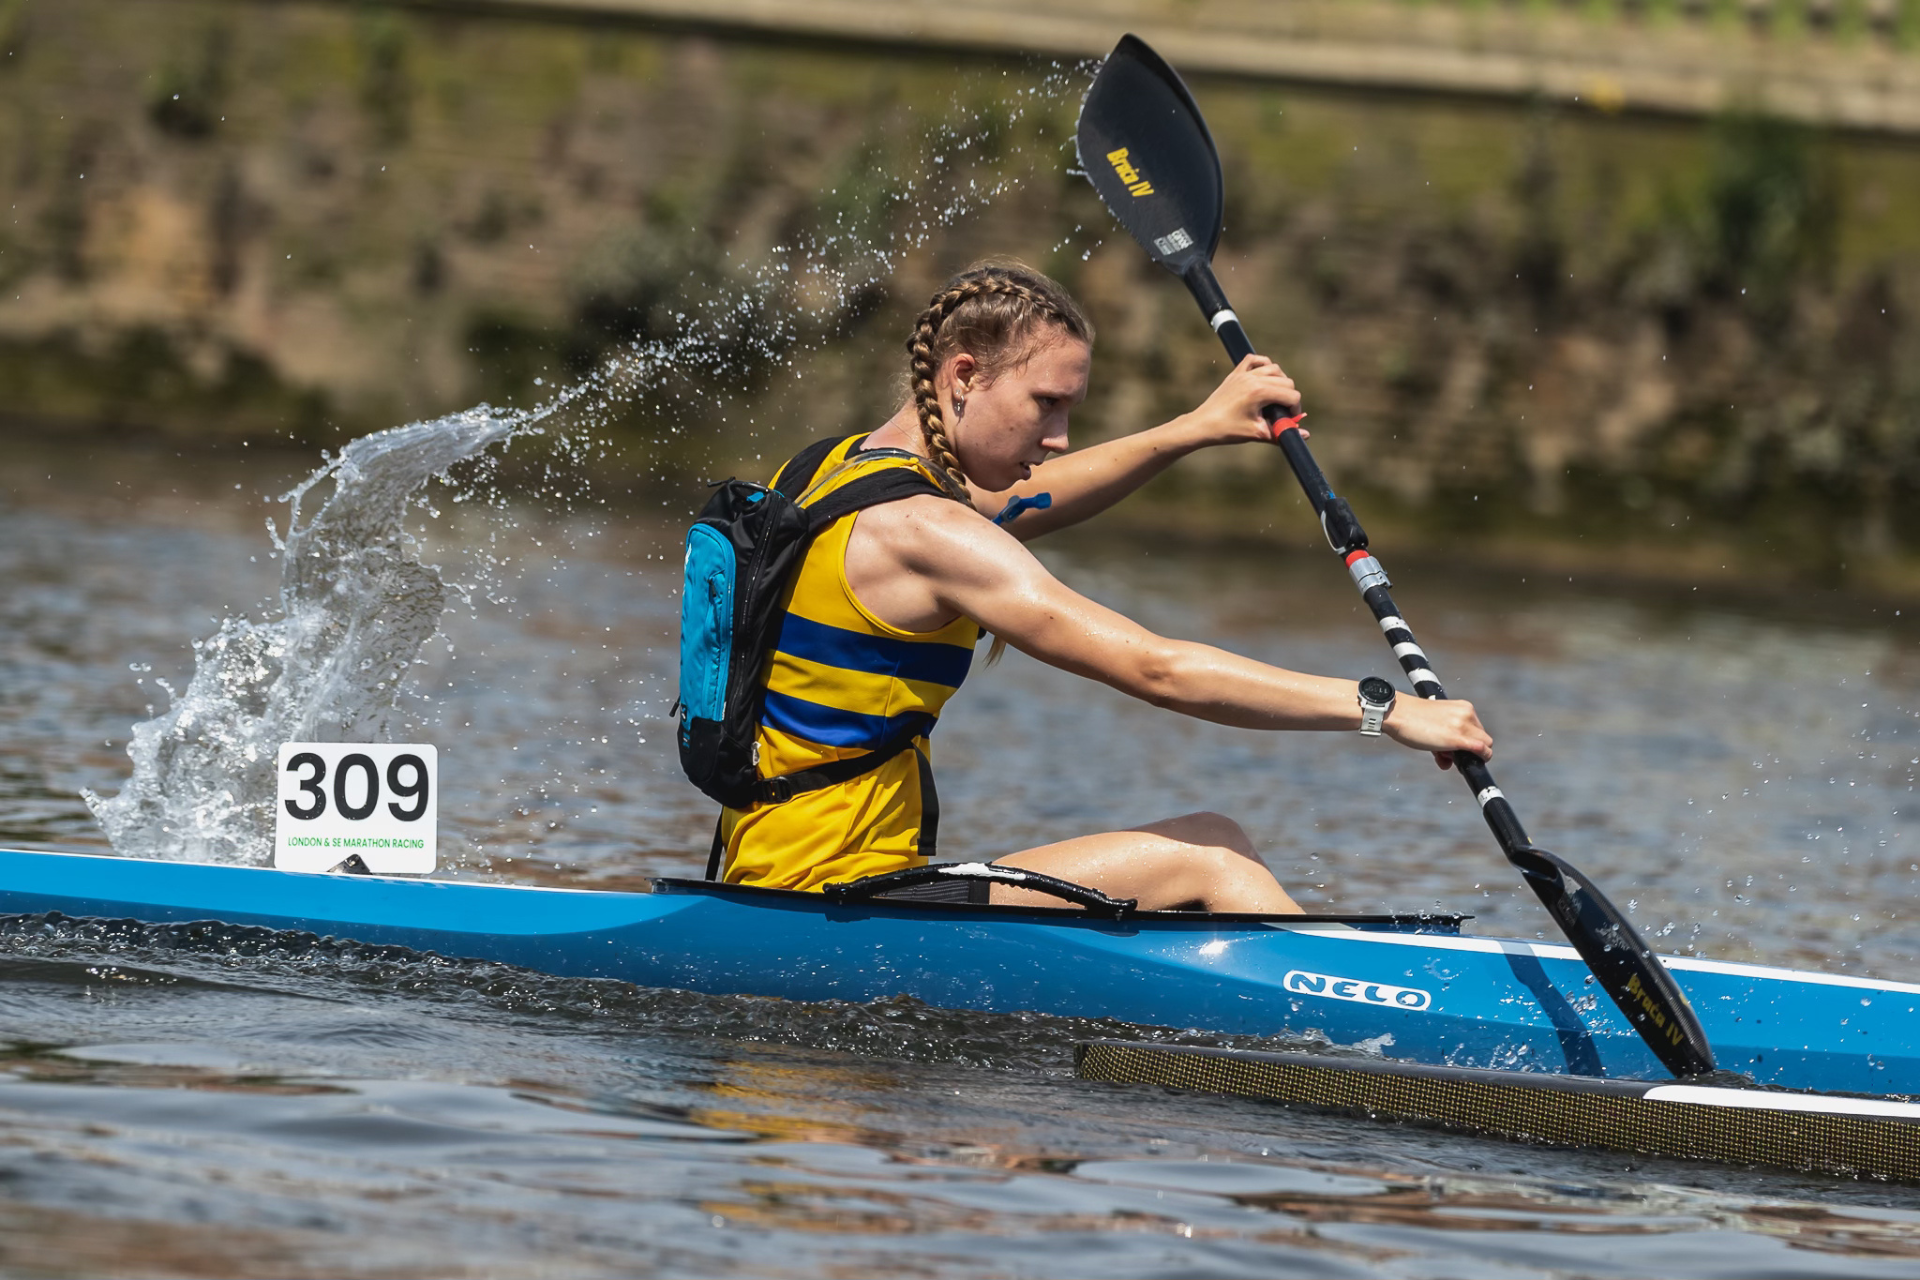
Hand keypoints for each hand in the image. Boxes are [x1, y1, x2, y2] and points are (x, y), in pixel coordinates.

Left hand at [1179, 354, 1307, 447]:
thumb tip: (1305, 435)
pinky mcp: (1236, 373)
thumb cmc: (1228, 430)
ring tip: (1274, 398)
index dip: (1295, 409)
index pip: (1292, 395)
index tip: (1290, 420)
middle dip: (1289, 397)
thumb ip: (1282, 433)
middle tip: (1281, 412)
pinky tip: (1264, 377)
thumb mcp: (1257, 433)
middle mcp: (1253, 378)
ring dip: (1279, 382)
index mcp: (1259, 392)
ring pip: (1274, 369)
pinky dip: (1263, 365)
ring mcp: (1244, 373)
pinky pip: (1255, 360)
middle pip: (1286, 381)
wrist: (1203, 425)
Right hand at [1382, 696, 1491, 770]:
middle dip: (1467, 749)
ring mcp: (1464, 726)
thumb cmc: (1411, 718)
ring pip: (1483, 747)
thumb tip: (1448, 760)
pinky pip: (1483, 751)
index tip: (1450, 746)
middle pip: (1482, 739)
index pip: (1477, 729)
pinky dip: (1482, 758)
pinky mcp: (1459, 739)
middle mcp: (1467, 714)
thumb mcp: (1435, 722)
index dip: (1467, 741)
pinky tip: (1468, 764)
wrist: (1398, 713)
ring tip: (1441, 755)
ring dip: (1467, 756)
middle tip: (1444, 752)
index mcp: (1464, 707)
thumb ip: (1445, 738)